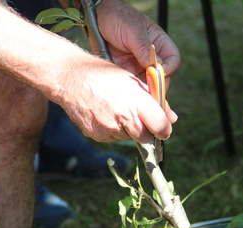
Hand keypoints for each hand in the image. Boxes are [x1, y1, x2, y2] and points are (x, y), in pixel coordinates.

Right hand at [59, 58, 176, 142]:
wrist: (70, 78)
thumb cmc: (104, 75)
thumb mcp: (133, 82)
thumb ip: (155, 102)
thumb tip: (172, 119)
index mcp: (136, 101)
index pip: (160, 127)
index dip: (164, 129)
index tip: (163, 128)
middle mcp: (124, 118)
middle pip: (145, 137)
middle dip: (145, 130)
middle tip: (137, 116)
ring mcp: (109, 129)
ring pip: (128, 137)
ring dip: (127, 129)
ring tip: (115, 108)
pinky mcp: (96, 135)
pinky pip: (112, 138)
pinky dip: (112, 130)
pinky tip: (104, 114)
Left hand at [90, 0, 179, 83]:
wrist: (96, 18)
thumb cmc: (118, 18)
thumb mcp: (132, 31)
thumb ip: (143, 49)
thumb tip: (156, 67)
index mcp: (159, 43)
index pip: (173, 60)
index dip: (169, 68)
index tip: (159, 73)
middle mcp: (151, 56)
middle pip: (162, 76)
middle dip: (157, 84)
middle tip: (149, 90)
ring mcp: (138, 65)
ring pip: (148, 83)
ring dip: (144, 90)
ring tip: (138, 93)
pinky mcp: (126, 71)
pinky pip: (133, 84)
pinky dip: (132, 89)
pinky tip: (128, 91)